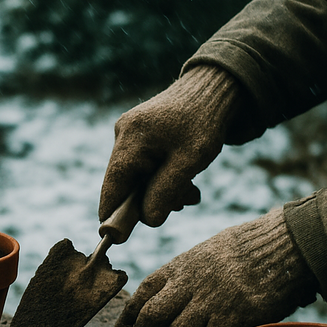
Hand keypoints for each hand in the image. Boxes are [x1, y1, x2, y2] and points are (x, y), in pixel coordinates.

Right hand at [99, 65, 242, 226]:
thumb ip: (165, 192)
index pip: (112, 188)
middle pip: (125, 185)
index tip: (117, 239)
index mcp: (131, 140)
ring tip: (191, 190)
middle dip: (151, 200)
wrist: (214, 87)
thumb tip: (147, 221)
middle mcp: (123, 135)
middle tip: (185, 201)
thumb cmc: (204, 122)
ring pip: (137, 178)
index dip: (114, 215)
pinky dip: (162, 176)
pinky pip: (144, 166)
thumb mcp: (190, 161)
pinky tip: (185, 178)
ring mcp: (129, 134)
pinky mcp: (138, 134)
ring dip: (162, 190)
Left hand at [113, 208, 317, 326]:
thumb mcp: (204, 252)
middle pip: (150, 319)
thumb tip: (164, 299)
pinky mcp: (232, 322)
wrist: (285, 245)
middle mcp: (188, 285)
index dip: (127, 322)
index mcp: (178, 267)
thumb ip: (182, 276)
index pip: (140, 297)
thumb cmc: (246, 250)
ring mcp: (209, 304)